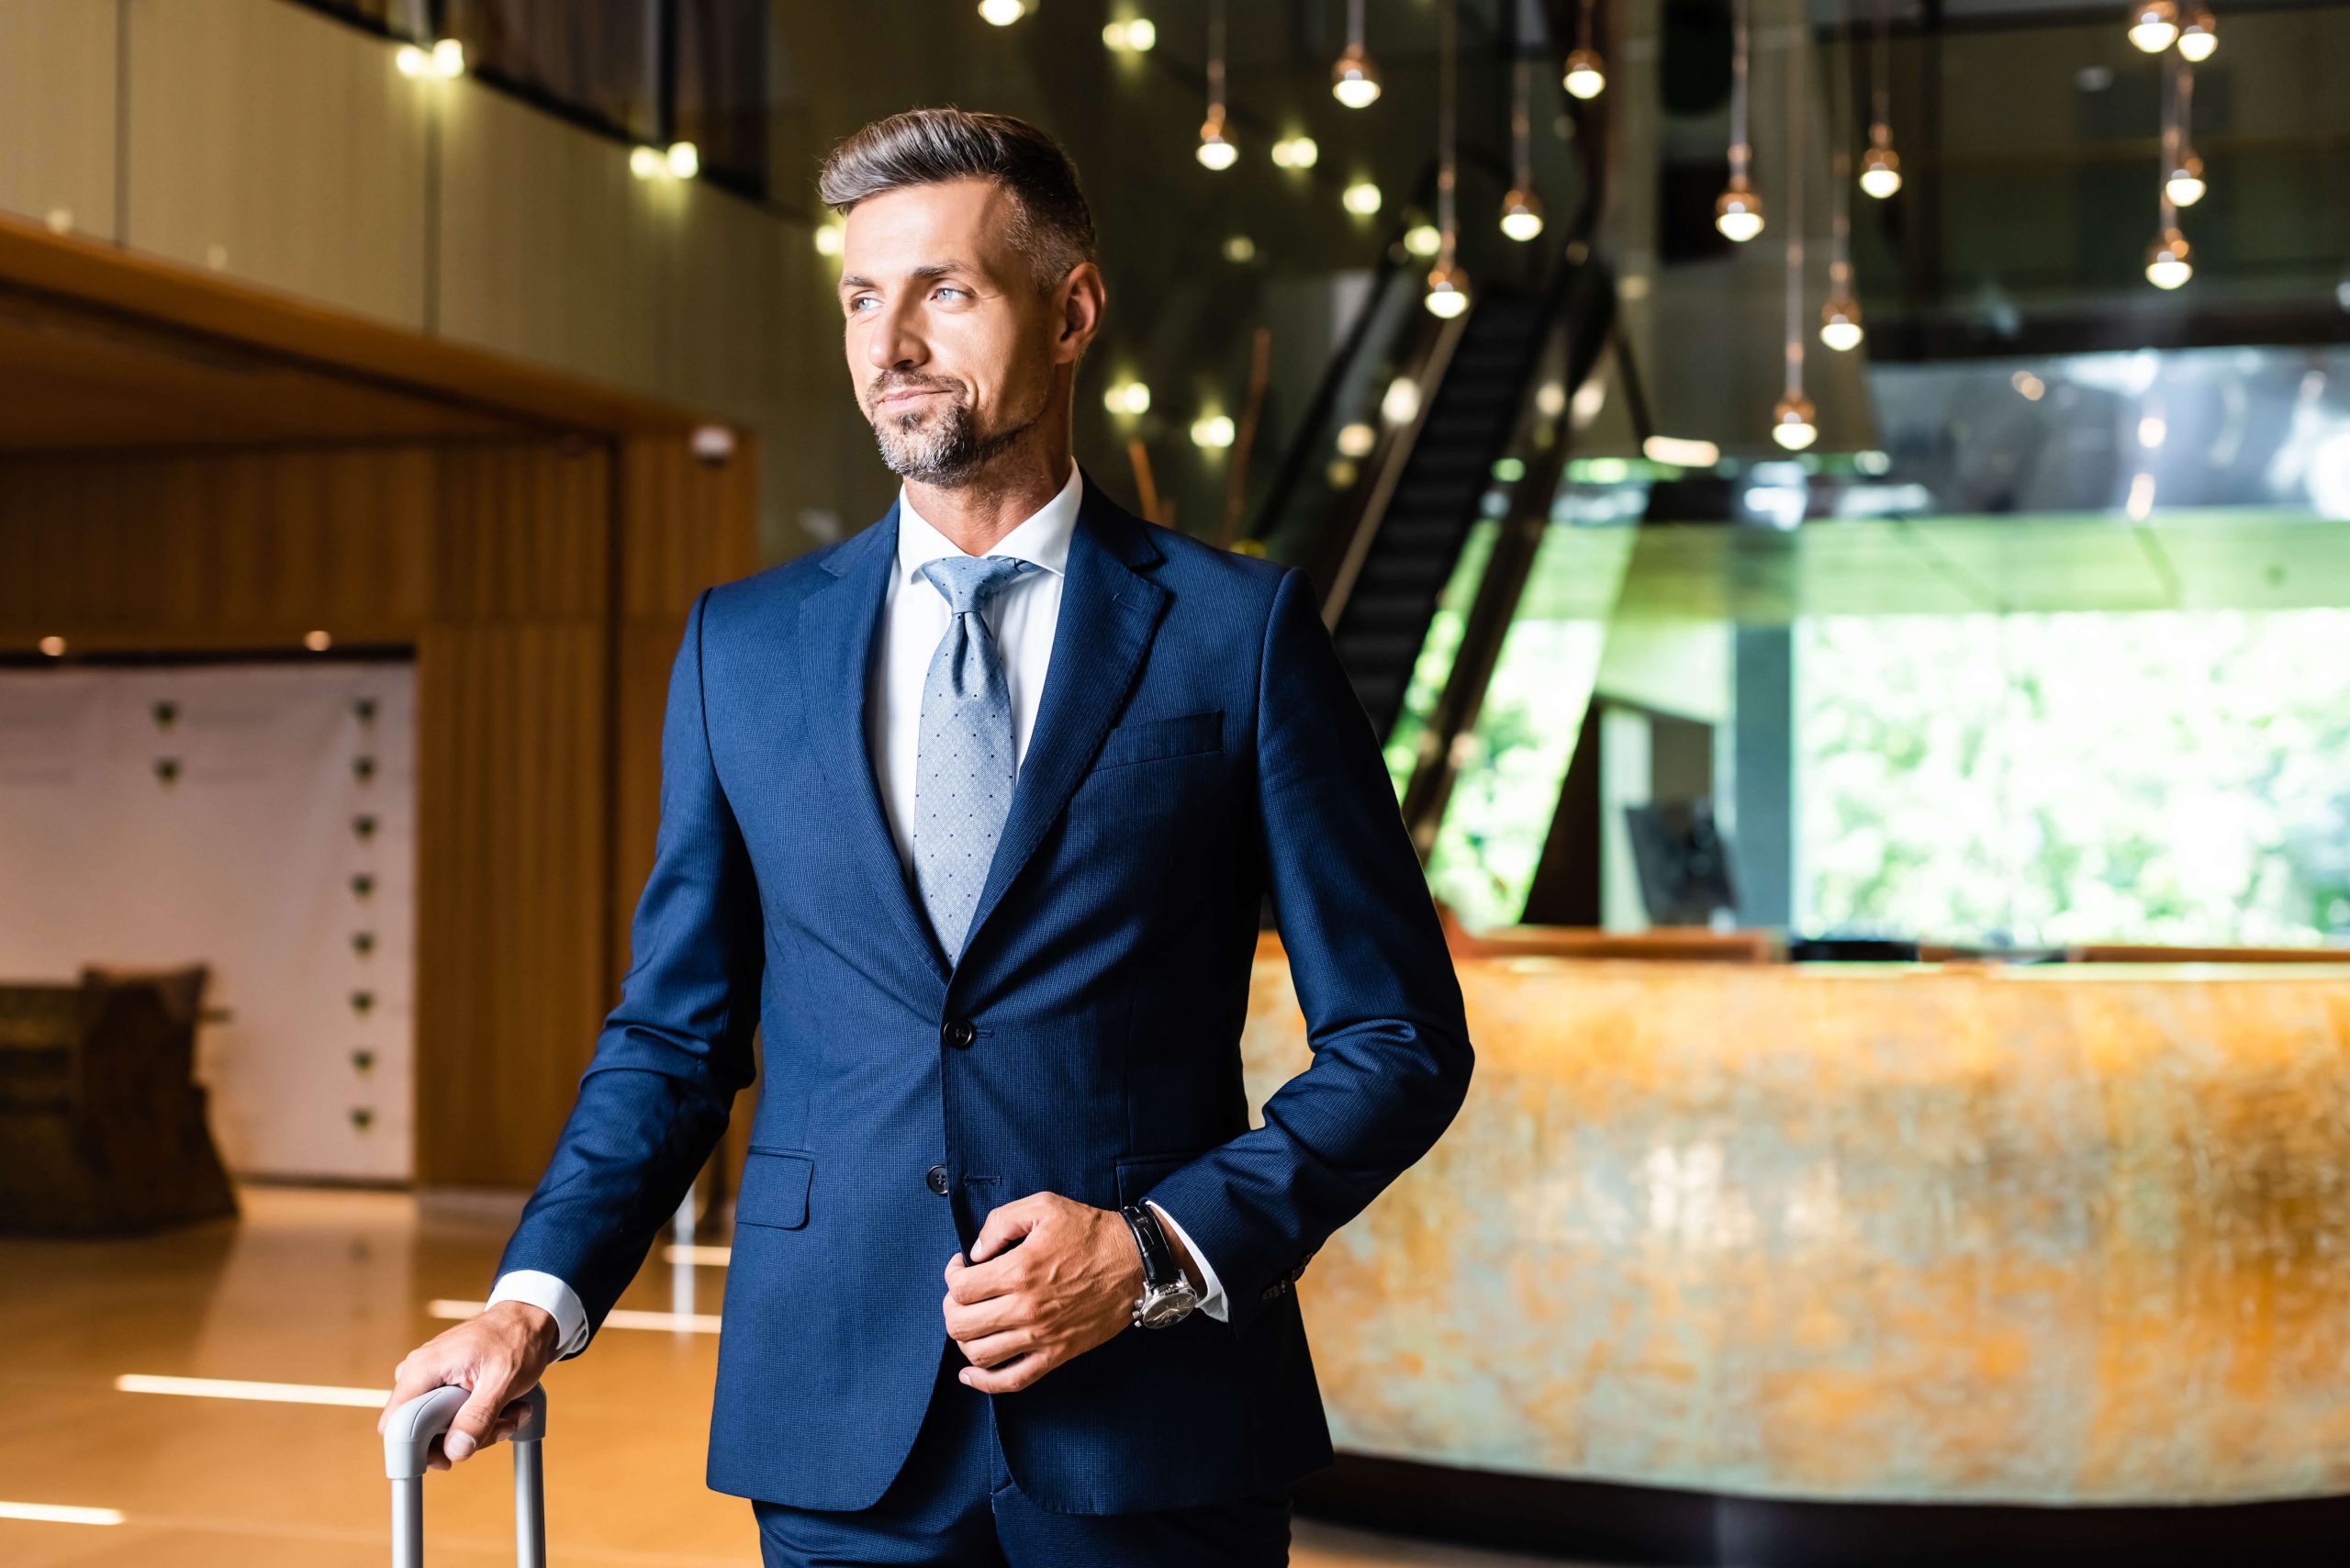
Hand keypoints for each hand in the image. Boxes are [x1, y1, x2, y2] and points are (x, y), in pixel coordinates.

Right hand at [376, 1300, 558, 1468]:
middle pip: (424, 1432)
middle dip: (463, 1438)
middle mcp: (421, 1374)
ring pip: (445, 1428)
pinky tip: (509, 1408)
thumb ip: (478, 1417)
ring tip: (512, 1412)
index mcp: (423, 1368)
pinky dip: (484, 1419)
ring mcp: (434, 1380)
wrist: (532, 1319)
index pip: (395, 1424)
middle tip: (499, 1427)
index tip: (447, 1461)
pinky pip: (458, 1416)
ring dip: (481, 1429)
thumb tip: (455, 1451)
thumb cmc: (517, 1339)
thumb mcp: (502, 1380)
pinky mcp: (449, 1385)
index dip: (415, 1449)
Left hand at [941, 1192, 1143, 1393]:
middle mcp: (1025, 1309)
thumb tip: (976, 1251)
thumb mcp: (1045, 1206)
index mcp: (1019, 1271)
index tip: (962, 1266)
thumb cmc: (1091, 1233)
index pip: (960, 1288)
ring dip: (964, 1339)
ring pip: (979, 1354)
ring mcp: (1040, 1337)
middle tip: (963, 1294)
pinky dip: (985, 1383)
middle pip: (961, 1324)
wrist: (1135, 1263)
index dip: (952, 1275)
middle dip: (952, 1307)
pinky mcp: (1056, 1354)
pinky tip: (971, 1373)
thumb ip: (1001, 1222)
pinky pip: (1012, 1381)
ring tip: (973, 1320)